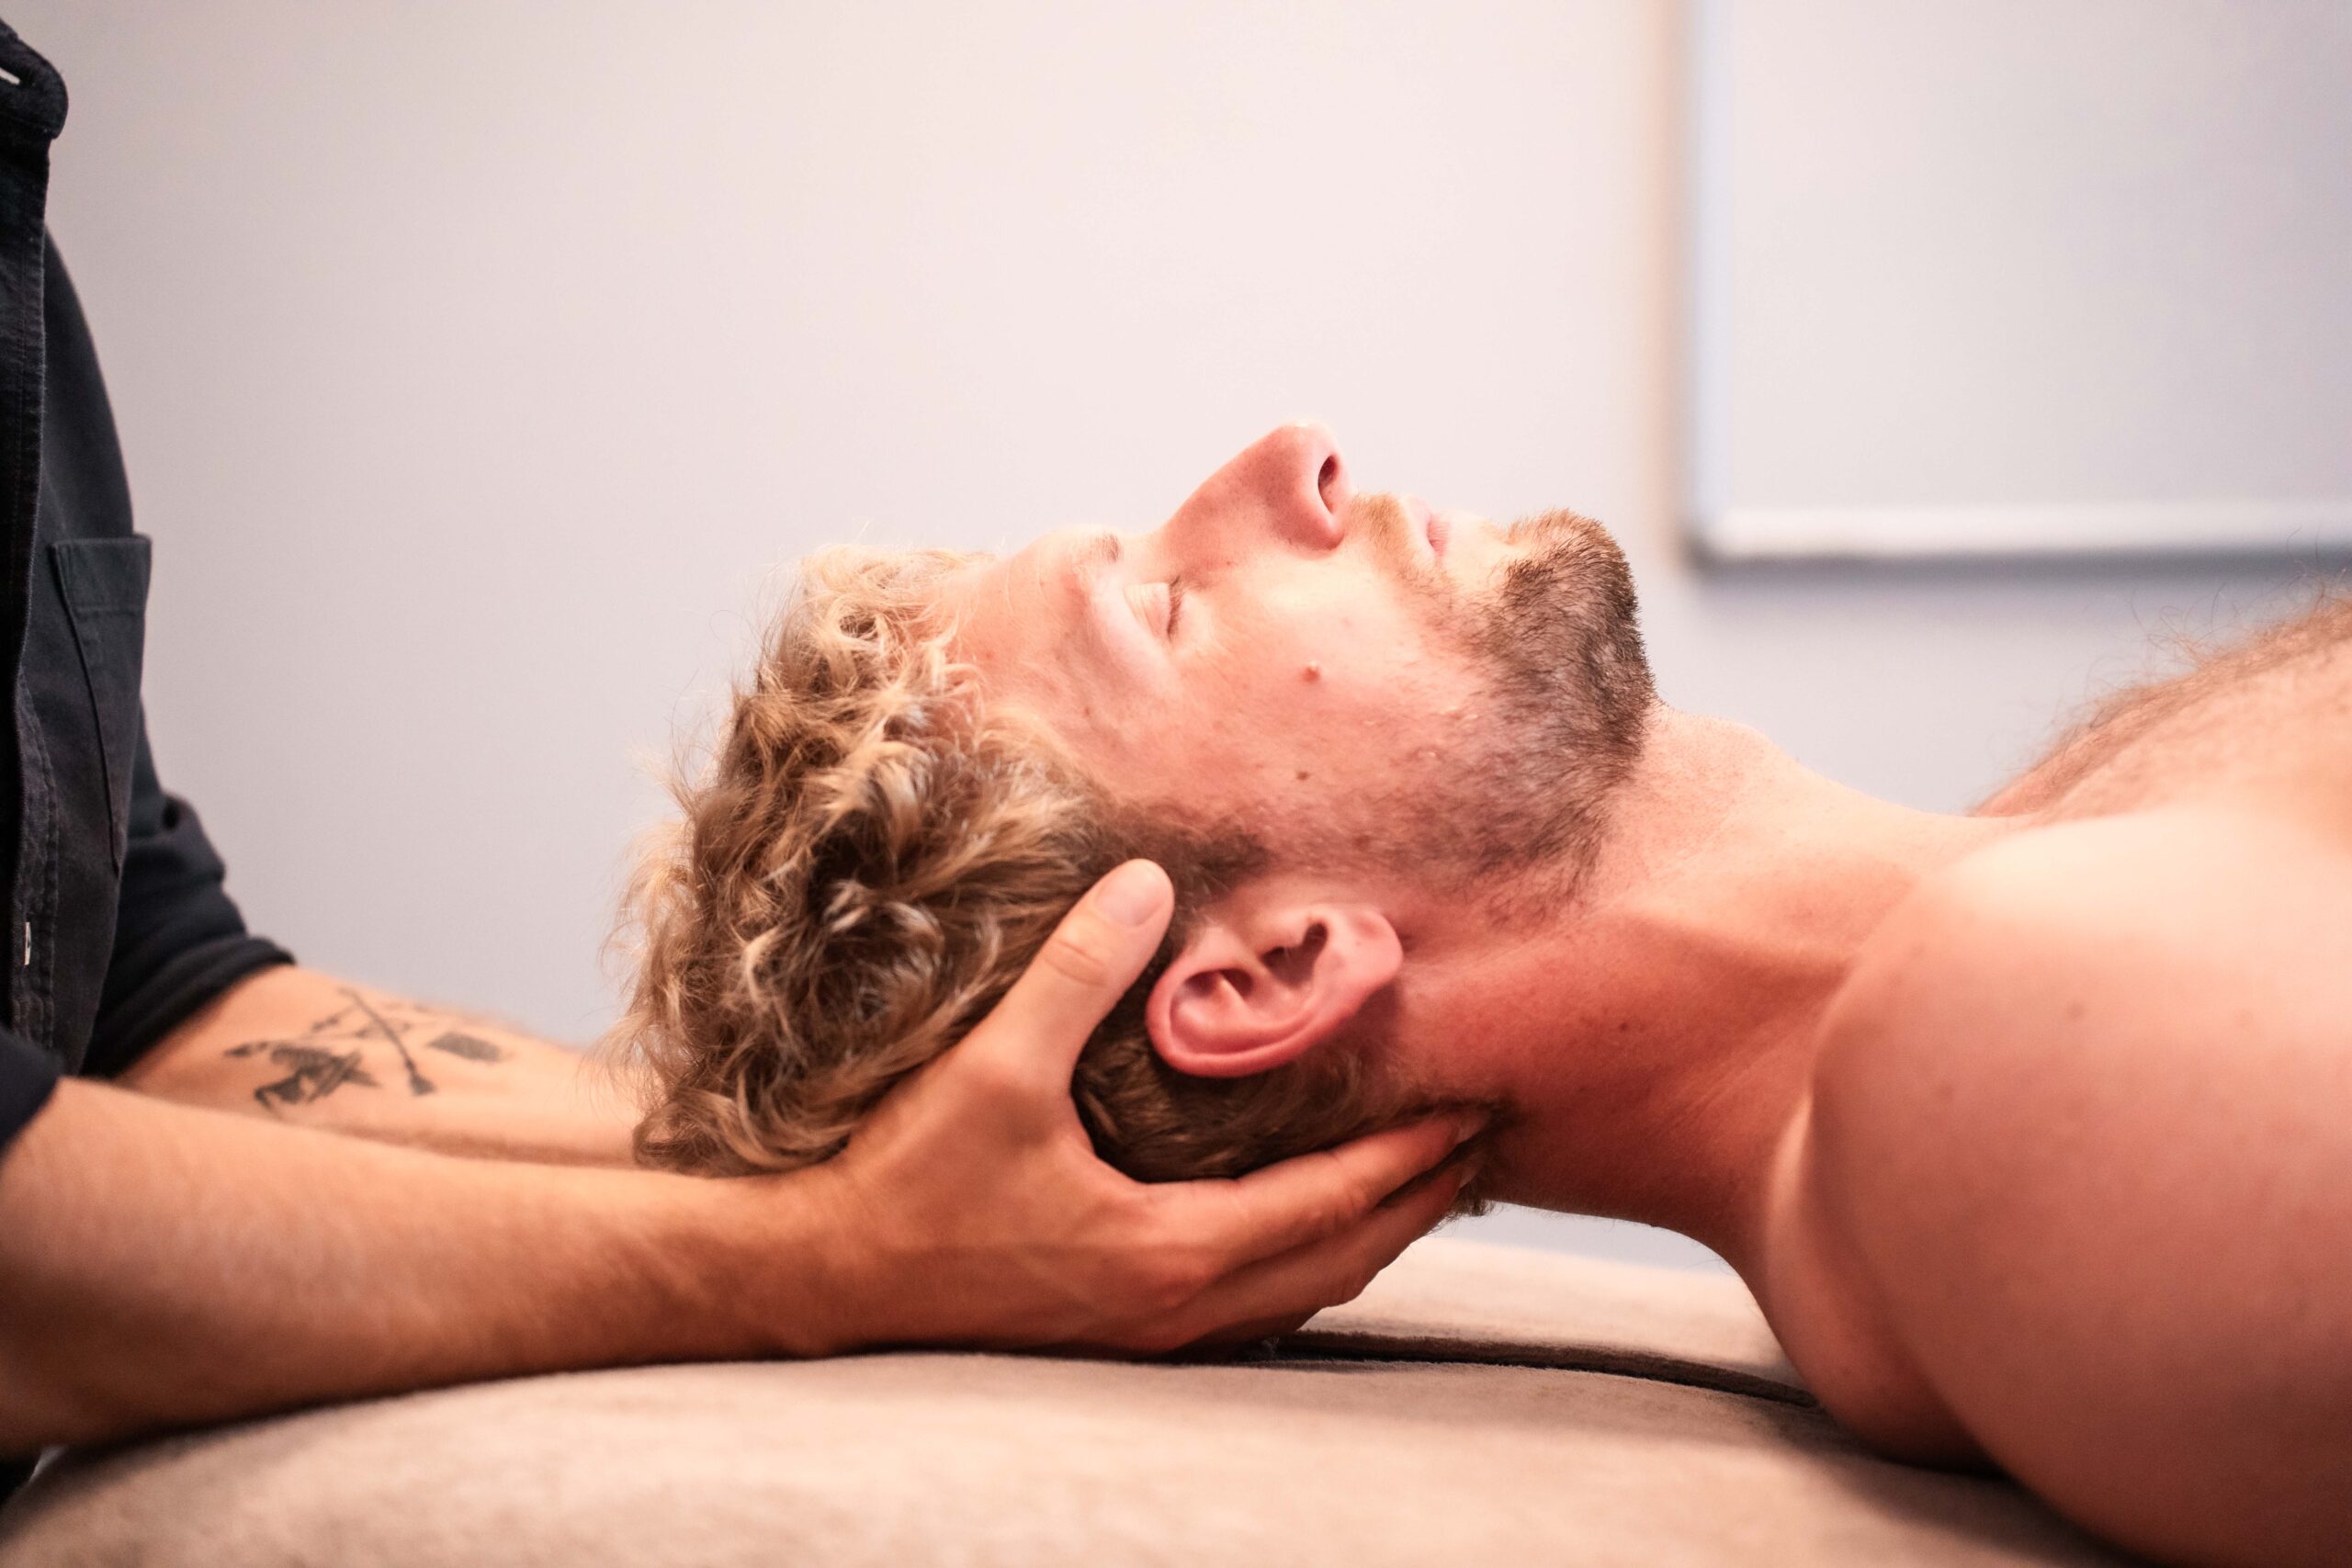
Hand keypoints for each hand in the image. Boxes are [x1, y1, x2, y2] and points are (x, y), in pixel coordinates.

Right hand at [805, 859, 1474, 1354]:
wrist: (826, 1282)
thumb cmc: (908, 1186)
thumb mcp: (994, 1069)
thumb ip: (1077, 972)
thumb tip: (1147, 883)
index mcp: (1173, 1250)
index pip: (1336, 1200)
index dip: (1412, 1152)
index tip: (1477, 1104)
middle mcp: (1183, 1307)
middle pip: (1346, 1258)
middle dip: (1421, 1198)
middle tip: (1480, 1135)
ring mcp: (1155, 1333)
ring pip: (1306, 1291)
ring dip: (1370, 1233)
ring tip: (1416, 1175)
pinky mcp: (1123, 1331)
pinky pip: (1258, 1303)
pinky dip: (1309, 1258)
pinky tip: (1304, 1220)